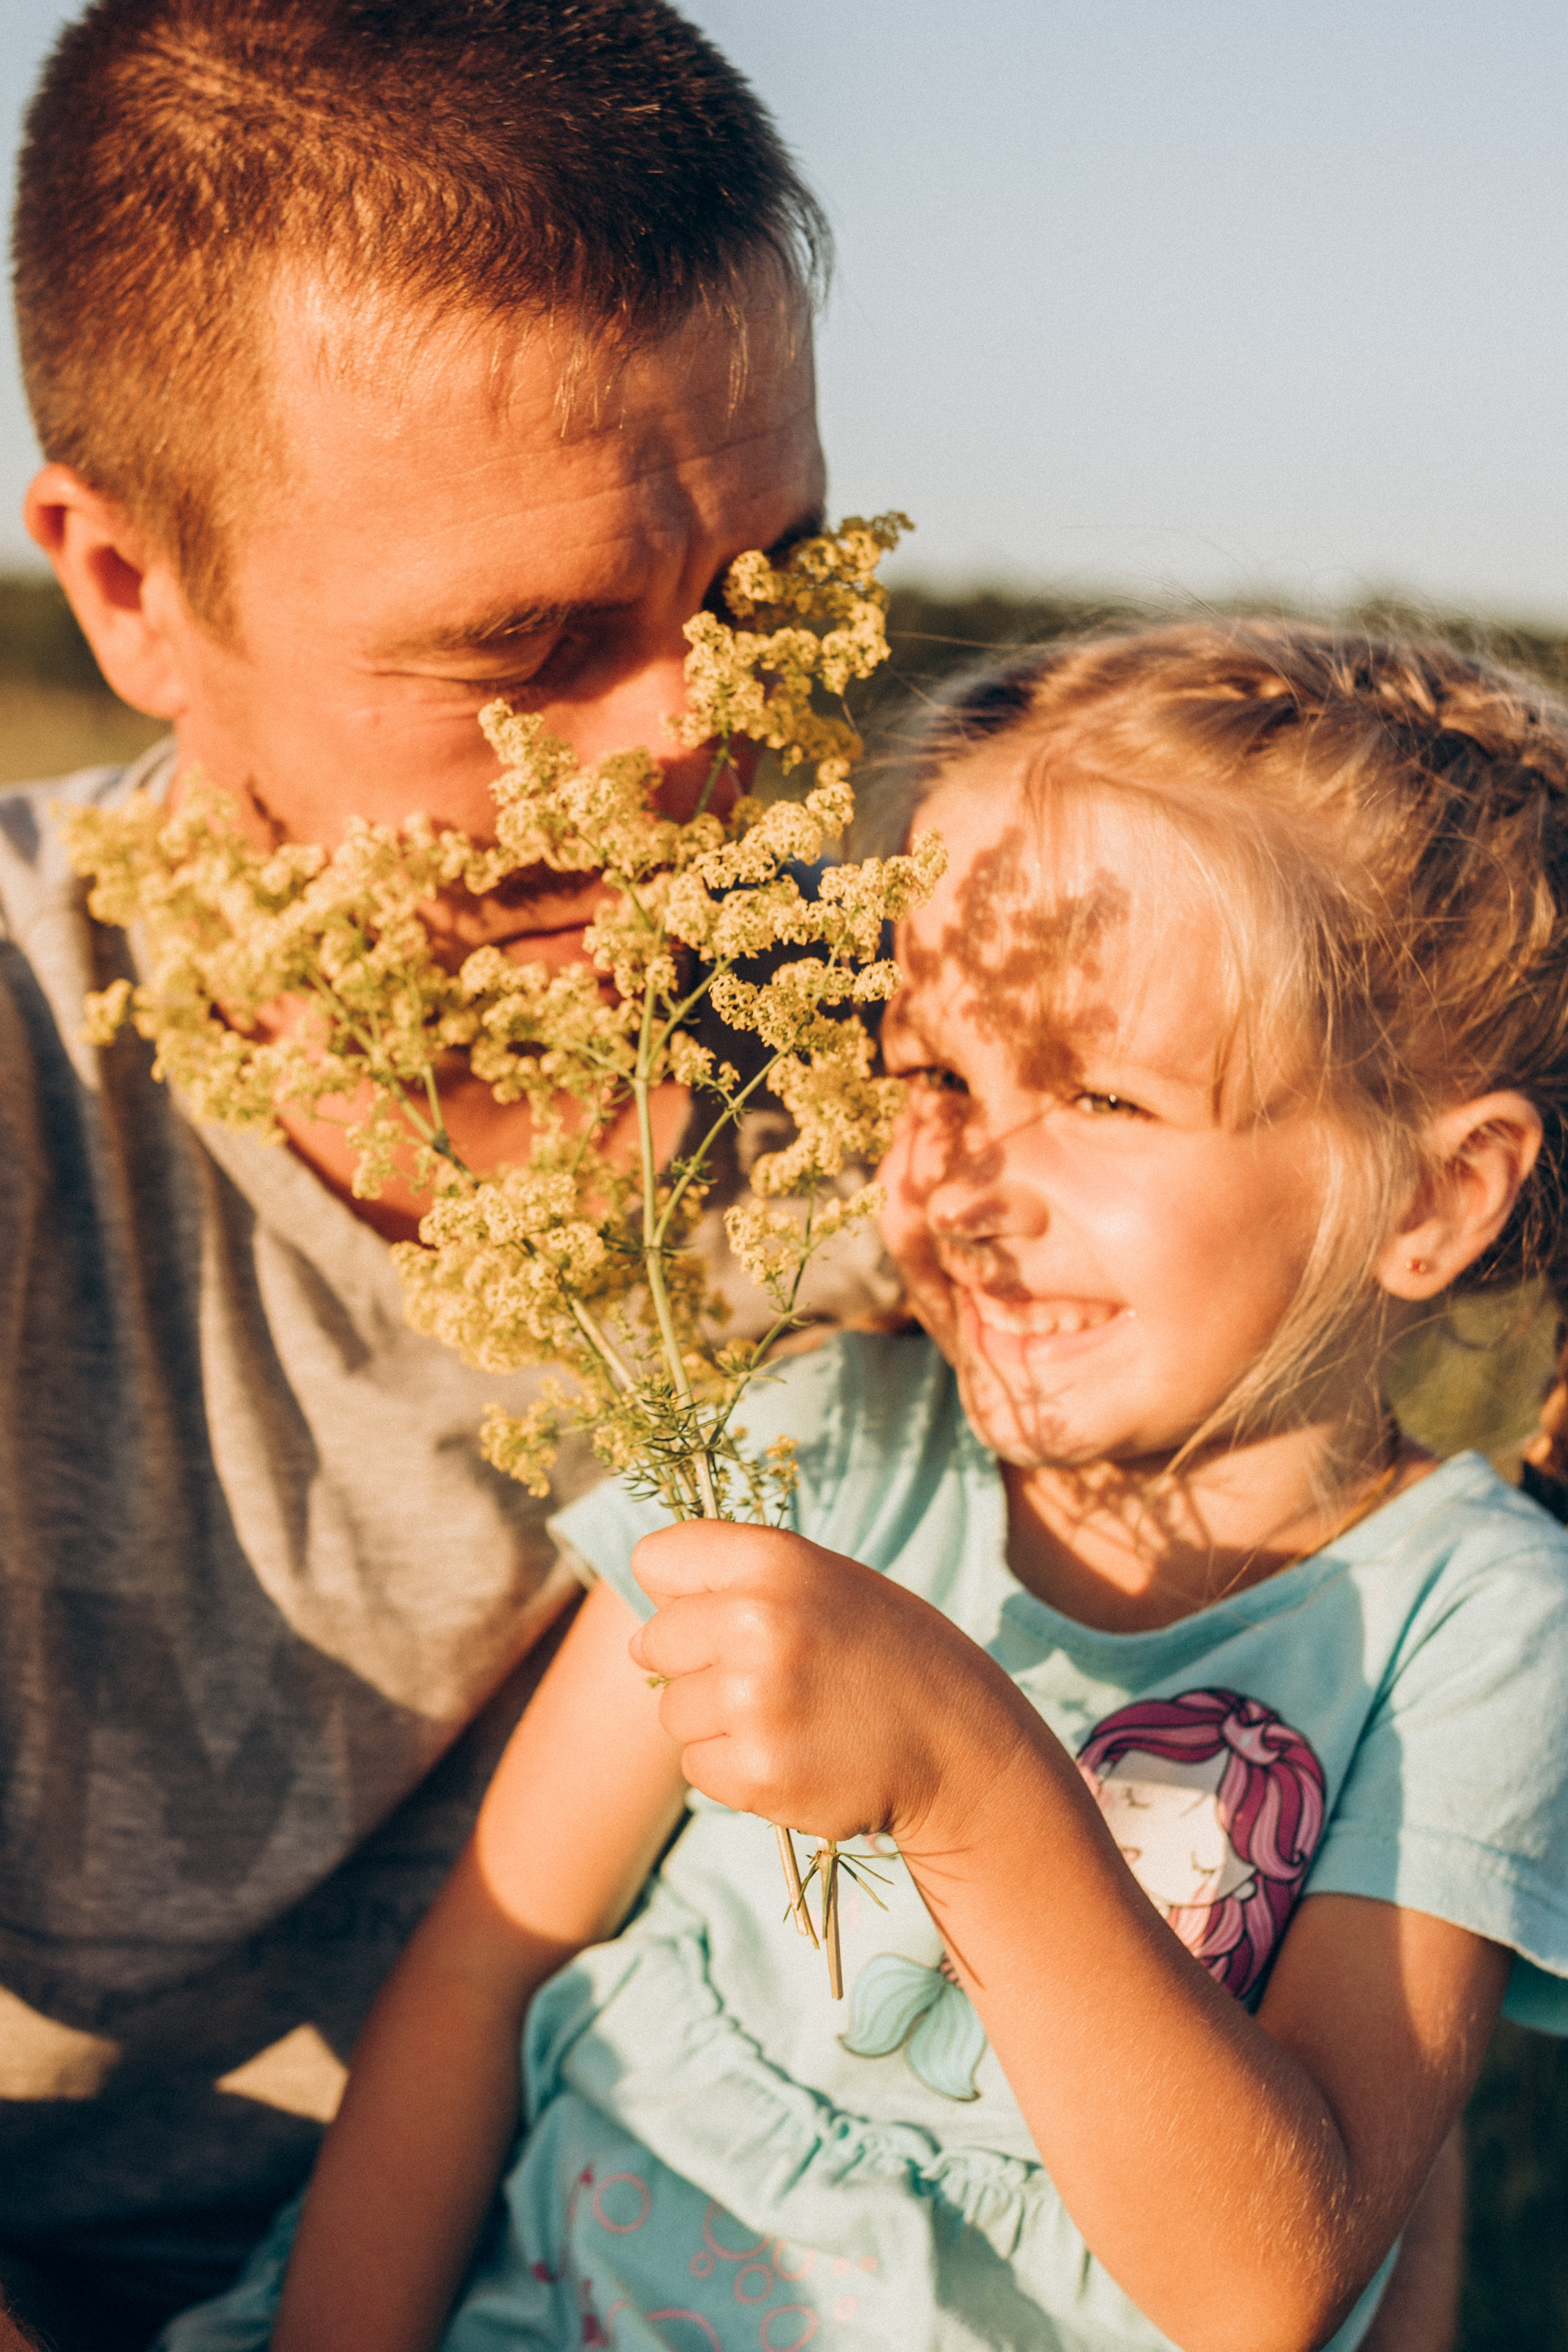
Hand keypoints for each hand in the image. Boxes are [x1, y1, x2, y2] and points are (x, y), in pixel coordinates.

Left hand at [627, 1521, 1026, 1844]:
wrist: (958, 1744)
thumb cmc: (884, 1652)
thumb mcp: (823, 1582)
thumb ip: (736, 1582)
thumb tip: (637, 1638)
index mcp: (774, 1560)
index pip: (656, 1559)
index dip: (681, 1589)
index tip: (720, 1607)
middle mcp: (756, 1622)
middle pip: (653, 1641)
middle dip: (695, 1662)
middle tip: (767, 1674)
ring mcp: (754, 1702)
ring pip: (673, 1711)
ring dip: (715, 1721)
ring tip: (789, 1717)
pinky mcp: (757, 1773)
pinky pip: (697, 1767)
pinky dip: (732, 1769)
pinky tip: (792, 1755)